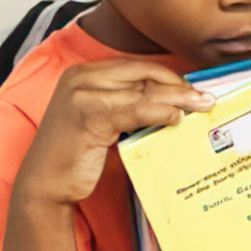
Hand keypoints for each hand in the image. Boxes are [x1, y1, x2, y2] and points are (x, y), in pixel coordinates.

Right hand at [14, 59, 213, 206]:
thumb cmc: (76, 153)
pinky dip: (160, 112)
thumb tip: (170, 98)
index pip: (137, 66)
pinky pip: (135, 110)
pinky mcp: (88, 115)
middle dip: (179, 86)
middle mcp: (81, 77)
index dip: (169, 75)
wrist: (44, 183)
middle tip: (206, 97)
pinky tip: (177, 118)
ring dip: (178, 99)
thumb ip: (126, 103)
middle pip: (143, 75)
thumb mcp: (102, 118)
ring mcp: (83, 94)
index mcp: (84, 72)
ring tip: (202, 106)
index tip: (193, 88)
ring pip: (143, 92)